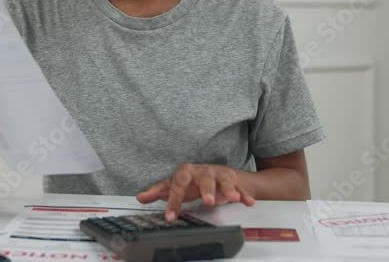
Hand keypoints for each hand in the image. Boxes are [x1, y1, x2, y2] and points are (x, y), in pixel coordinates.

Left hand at [136, 164, 255, 220]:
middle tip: (207, 202)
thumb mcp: (176, 185)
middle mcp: (203, 171)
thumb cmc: (193, 181)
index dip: (174, 200)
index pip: (177, 183)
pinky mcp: (234, 181)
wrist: (217, 173)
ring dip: (228, 188)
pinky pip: (240, 188)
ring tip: (231, 198)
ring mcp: (219, 175)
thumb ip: (159, 191)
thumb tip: (140, 197)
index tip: (170, 217)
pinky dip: (245, 194)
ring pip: (224, 179)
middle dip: (207, 189)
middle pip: (204, 178)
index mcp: (187, 173)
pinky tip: (248, 202)